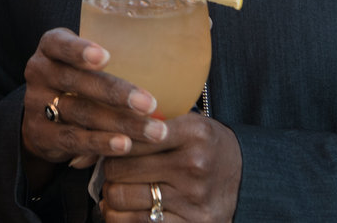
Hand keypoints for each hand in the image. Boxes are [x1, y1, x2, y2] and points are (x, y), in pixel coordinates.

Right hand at [20, 28, 167, 179]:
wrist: (39, 116)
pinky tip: (124, 146)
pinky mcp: (41, 134)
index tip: (105, 56)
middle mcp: (39, 72)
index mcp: (50, 47)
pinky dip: (100, 143)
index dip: (80, 50)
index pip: (60, 43)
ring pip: (81, 112)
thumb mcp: (81, 61)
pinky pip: (74, 139)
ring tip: (152, 131)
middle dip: (115, 93)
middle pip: (76, 81)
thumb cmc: (76, 80)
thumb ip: (110, 58)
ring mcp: (36, 104)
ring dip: (119, 123)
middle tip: (150, 104)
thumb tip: (166, 65)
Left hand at [98, 114, 241, 222]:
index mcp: (192, 132)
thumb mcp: (187, 124)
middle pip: (120, 169)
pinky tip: (123, 212)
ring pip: (123, 198)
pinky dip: (121, 219)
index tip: (108, 144)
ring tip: (116, 191)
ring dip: (111, 197)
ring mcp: (194, 199)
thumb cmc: (206, 147)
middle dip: (108, 171)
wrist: (247, 178)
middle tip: (111, 171)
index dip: (110, 141)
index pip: (129, 136)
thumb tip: (89, 144)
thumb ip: (147, 126)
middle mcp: (194, 164)